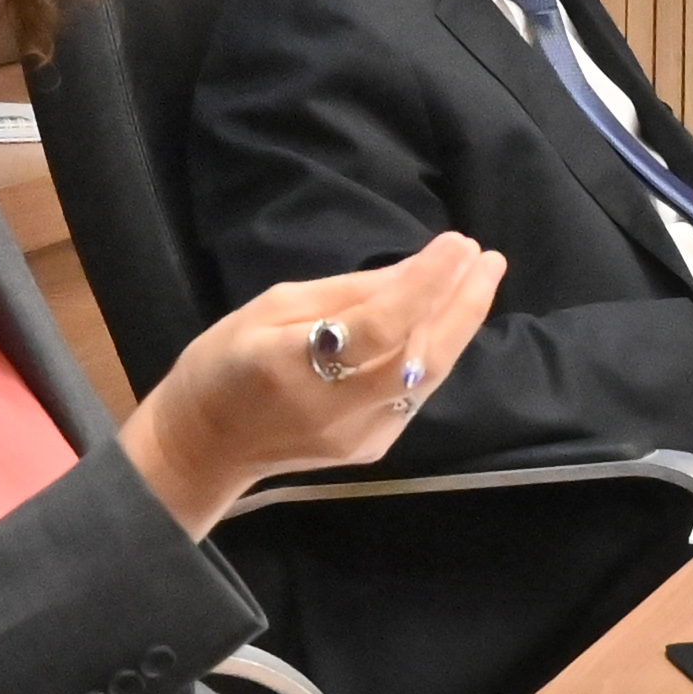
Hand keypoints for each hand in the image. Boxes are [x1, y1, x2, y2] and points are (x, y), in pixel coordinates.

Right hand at [115, 232, 507, 533]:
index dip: (426, 284)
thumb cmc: (222, 363)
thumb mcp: (268, 308)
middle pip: (419, 358)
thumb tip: (411, 272)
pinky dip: (435, 351)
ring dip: (460, 327)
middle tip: (488, 259)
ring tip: (482, 279)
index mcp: (295, 366)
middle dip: (463, 306)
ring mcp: (358, 437)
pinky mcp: (371, 449)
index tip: (458, 244)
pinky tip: (448, 319)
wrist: (204, 447)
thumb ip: (344, 294)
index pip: (380, 325)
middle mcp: (335, 408)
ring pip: (427, 379)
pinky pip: (414, 394)